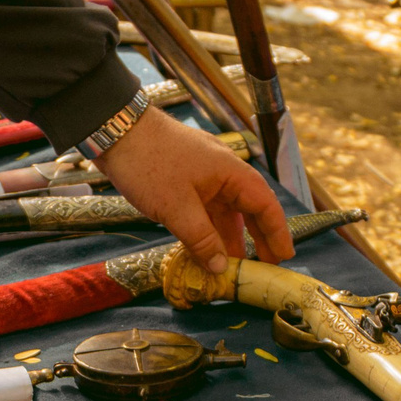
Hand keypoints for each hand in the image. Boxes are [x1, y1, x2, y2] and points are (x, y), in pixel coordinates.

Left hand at [94, 107, 292, 274]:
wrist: (116, 131)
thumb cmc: (149, 162)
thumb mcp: (177, 208)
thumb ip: (202, 240)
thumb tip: (221, 267)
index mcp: (231, 173)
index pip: (266, 206)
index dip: (277, 233)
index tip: (284, 258)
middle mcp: (223, 174)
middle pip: (250, 210)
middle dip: (258, 239)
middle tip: (264, 269)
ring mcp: (204, 177)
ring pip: (225, 213)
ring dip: (230, 239)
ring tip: (234, 268)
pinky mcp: (185, 182)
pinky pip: (206, 211)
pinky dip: (209, 231)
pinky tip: (206, 251)